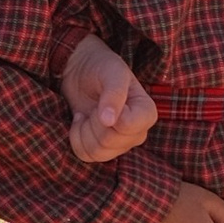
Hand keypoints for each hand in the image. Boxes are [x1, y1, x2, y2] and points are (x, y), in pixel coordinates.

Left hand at [61, 33, 157, 162]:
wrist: (82, 71)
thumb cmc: (102, 67)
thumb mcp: (112, 72)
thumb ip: (114, 94)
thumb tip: (109, 122)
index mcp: (146, 113)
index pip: (129, 127)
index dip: (110, 116)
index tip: (104, 97)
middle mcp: (137, 132)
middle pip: (110, 142)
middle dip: (93, 122)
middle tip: (93, 104)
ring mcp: (120, 143)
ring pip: (97, 152)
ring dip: (83, 130)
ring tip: (86, 113)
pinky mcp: (102, 149)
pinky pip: (86, 155)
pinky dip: (76, 137)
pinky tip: (81, 121)